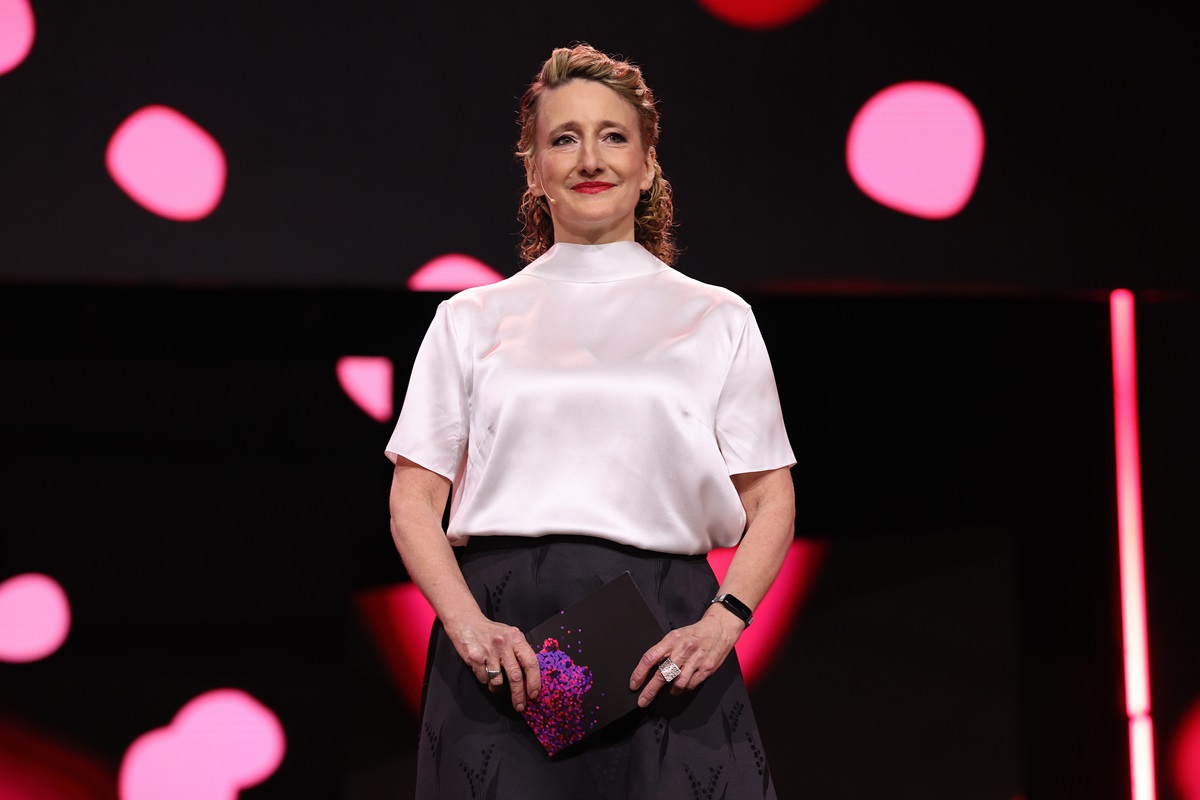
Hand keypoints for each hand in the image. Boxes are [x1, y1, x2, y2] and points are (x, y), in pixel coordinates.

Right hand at [445, 615, 541, 712]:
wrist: (466, 622)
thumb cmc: (491, 632)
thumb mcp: (510, 635)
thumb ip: (519, 652)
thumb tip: (530, 677)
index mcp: (516, 638)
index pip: (530, 662)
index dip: (534, 681)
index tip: (534, 694)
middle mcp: (503, 644)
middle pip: (515, 676)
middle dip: (518, 695)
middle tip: (519, 706)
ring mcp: (489, 651)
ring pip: (498, 680)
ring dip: (497, 688)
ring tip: (495, 683)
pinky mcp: (475, 657)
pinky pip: (484, 678)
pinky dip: (485, 680)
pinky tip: (483, 671)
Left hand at [629, 607, 743, 706]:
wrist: (719, 628)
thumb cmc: (695, 633)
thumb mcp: (675, 635)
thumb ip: (664, 650)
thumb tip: (649, 669)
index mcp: (672, 640)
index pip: (650, 658)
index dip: (640, 673)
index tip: (634, 684)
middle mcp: (683, 650)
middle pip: (662, 674)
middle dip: (650, 690)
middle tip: (643, 700)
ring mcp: (696, 660)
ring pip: (678, 683)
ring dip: (669, 691)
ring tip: (666, 693)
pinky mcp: (706, 668)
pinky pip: (691, 684)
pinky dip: (683, 689)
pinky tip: (680, 688)